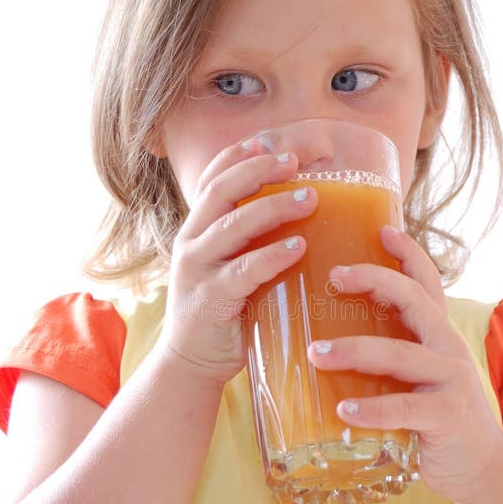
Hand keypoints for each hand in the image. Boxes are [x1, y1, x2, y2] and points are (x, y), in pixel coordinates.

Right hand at [160, 140, 317, 383]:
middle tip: (296, 160)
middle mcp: (192, 242)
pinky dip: (273, 255)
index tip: (270, 140)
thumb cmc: (224, 312)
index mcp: (197, 230)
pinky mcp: (210, 299)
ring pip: (235, 224)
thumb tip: (305, 216)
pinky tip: (298, 246)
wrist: (191, 364)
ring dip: (275, 207)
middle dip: (259, 169)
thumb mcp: (231, 267)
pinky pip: (244, 270)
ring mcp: (197, 269)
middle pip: (222, 190)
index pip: (213, 179)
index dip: (239, 155)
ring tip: (310, 198)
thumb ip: (252, 242)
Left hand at [308, 226, 502, 500]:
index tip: (382, 229)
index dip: (407, 253)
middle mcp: (446, 348)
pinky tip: (344, 410)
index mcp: (436, 334)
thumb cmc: (432, 416)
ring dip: (356, 351)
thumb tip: (317, 342)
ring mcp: (450, 381)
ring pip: (402, 354)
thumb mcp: (414, 376)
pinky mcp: (447, 417)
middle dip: (374, 281)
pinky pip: (406, 409)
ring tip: (315, 354)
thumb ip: (385, 356)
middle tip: (333, 276)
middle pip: (413, 301)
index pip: (425, 282)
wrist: (479, 466)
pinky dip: (374, 409)